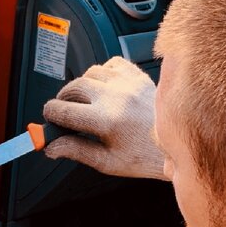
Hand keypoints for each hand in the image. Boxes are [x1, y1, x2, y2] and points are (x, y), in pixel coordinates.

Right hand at [42, 56, 167, 180]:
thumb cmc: (143, 156)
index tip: (50, 120)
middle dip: (63, 100)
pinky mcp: (138, 76)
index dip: (50, 115)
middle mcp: (116, 97)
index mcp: (106, 121)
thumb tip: (51, 147)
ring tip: (85, 102)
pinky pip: (111, 64)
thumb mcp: (106, 162)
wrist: (175, 145)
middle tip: (65, 113)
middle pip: (73, 87)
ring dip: (82, 86)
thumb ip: (76, 151)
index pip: (62, 110)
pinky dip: (102, 73)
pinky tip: (104, 88)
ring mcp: (128, 83)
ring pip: (90, 73)